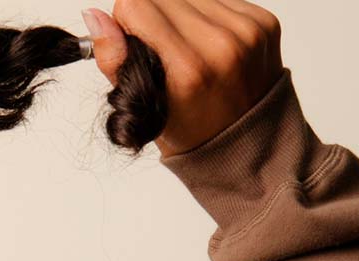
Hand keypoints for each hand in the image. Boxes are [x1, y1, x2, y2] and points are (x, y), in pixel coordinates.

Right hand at [81, 0, 284, 157]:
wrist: (250, 148)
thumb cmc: (195, 136)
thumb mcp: (144, 109)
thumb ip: (116, 61)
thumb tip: (95, 17)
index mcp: (189, 71)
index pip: (137, 5)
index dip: (128, 24)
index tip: (135, 47)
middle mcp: (221, 45)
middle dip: (154, 20)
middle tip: (163, 57)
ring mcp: (246, 31)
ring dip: (181, 17)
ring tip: (189, 54)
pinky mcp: (264, 21)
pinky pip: (219, 0)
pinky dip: (207, 19)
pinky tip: (210, 49)